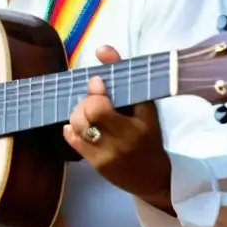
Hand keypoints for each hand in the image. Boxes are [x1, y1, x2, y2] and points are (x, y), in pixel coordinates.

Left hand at [64, 46, 172, 209]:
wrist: (153, 177)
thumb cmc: (150, 136)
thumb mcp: (145, 106)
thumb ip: (125, 76)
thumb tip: (101, 49)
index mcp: (137, 126)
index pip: (102, 106)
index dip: (94, 91)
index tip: (96, 82)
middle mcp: (121, 142)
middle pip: (87, 115)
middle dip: (85, 102)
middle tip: (92, 100)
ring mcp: (106, 156)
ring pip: (78, 127)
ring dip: (78, 114)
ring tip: (87, 113)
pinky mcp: (96, 166)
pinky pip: (74, 141)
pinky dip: (72, 129)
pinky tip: (80, 126)